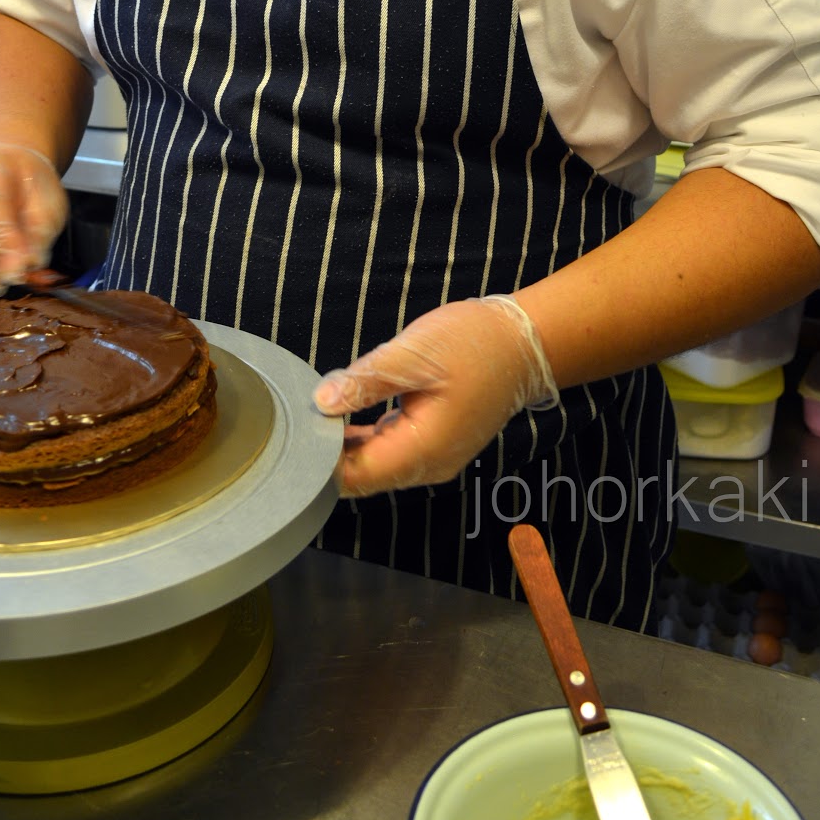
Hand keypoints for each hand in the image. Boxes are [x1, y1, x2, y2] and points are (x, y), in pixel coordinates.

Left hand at [312, 295, 556, 497]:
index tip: (294, 435)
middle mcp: (429, 465)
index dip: (320, 462)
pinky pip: (391, 451)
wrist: (525, 341)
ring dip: (346, 446)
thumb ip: (365, 382)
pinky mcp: (436, 443)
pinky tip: (345, 416)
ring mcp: (435, 457)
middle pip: (363, 477)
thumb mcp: (412, 355)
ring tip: (315, 416)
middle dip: (328, 455)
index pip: (355, 477)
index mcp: (423, 450)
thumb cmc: (474, 344)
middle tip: (296, 422)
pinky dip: (366, 438)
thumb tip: (321, 404)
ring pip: (376, 466)